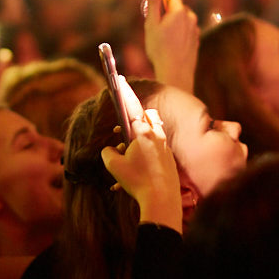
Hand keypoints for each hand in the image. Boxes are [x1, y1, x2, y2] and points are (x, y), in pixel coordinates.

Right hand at [101, 76, 182, 231]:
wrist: (161, 200)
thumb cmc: (137, 181)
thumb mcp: (114, 166)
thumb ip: (108, 153)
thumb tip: (110, 150)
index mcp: (142, 132)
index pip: (132, 107)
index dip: (125, 92)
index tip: (121, 79)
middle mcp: (156, 135)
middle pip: (148, 116)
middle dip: (135, 117)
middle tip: (122, 129)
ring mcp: (165, 147)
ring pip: (154, 132)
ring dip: (141, 136)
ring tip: (128, 151)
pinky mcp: (169, 159)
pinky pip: (157, 148)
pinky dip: (146, 153)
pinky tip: (137, 172)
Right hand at [143, 0, 198, 92]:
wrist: (175, 73)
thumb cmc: (160, 49)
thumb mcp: (152, 23)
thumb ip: (153, 1)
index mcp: (179, 11)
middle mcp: (190, 18)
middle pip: (178, 5)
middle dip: (167, 5)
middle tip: (154, 11)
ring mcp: (194, 29)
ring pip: (182, 17)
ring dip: (173, 18)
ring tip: (160, 31)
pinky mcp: (195, 40)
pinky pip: (186, 28)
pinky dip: (178, 29)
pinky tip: (169, 41)